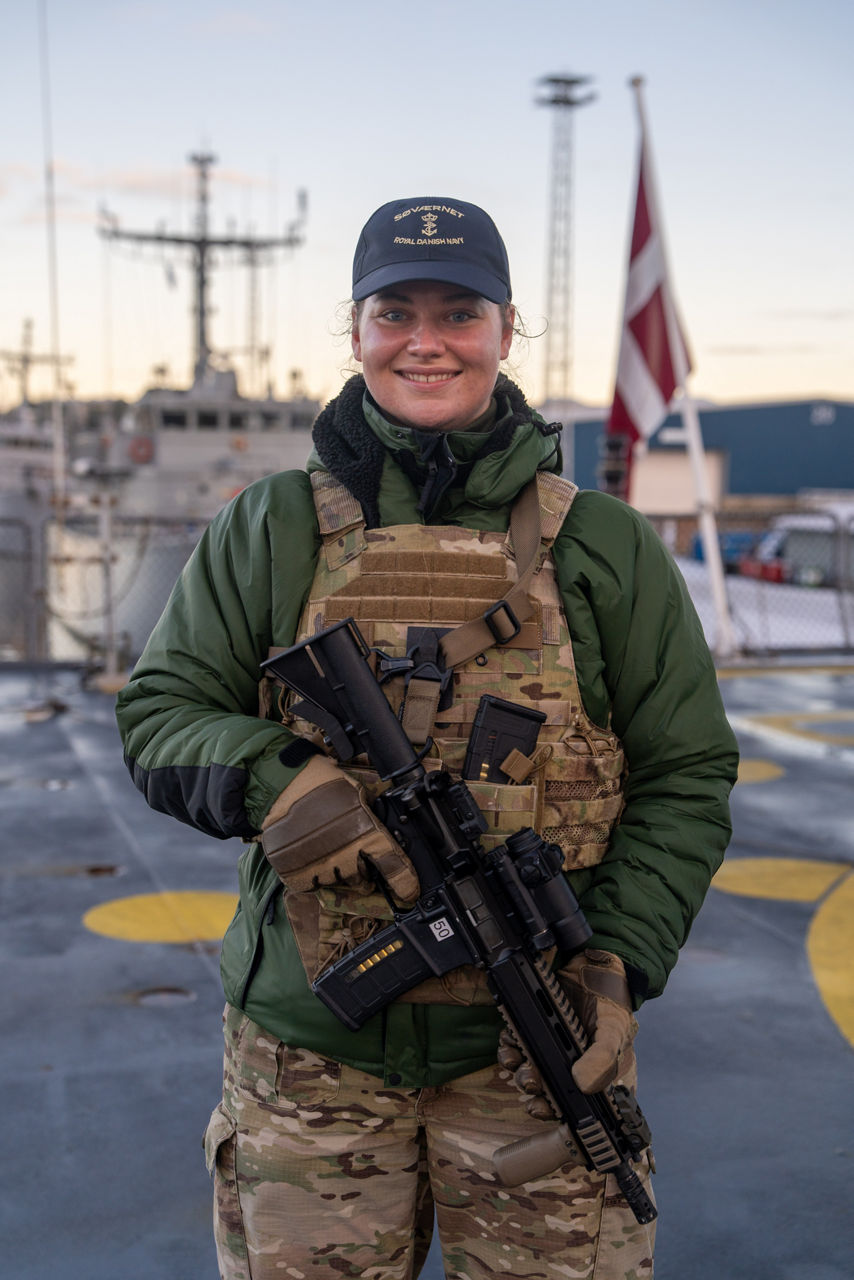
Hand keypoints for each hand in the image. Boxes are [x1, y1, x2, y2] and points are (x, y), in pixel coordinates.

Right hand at [260, 755, 418, 901]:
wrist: (282, 783)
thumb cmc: (321, 784)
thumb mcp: (358, 794)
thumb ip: (371, 818)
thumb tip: (382, 832)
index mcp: (366, 835)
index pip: (393, 867)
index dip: (404, 884)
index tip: (408, 893)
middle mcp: (346, 856)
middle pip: (362, 879)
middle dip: (360, 869)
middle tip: (349, 851)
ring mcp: (320, 867)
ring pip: (337, 882)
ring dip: (335, 870)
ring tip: (326, 847)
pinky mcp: (296, 873)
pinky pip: (311, 885)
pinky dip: (311, 874)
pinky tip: (310, 855)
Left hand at [497, 948, 635, 1109]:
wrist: (592, 966)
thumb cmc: (610, 1002)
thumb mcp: (614, 1030)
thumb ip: (602, 1058)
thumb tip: (581, 1084)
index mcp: (596, 1077)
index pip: (575, 1107)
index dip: (556, 1112)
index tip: (541, 1108)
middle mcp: (573, 1069)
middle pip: (548, 1092)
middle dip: (534, 1090)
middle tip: (529, 1082)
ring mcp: (553, 1051)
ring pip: (530, 1071)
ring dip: (518, 1070)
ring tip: (515, 1061)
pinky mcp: (536, 1032)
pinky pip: (517, 1046)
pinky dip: (510, 1047)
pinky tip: (510, 1043)